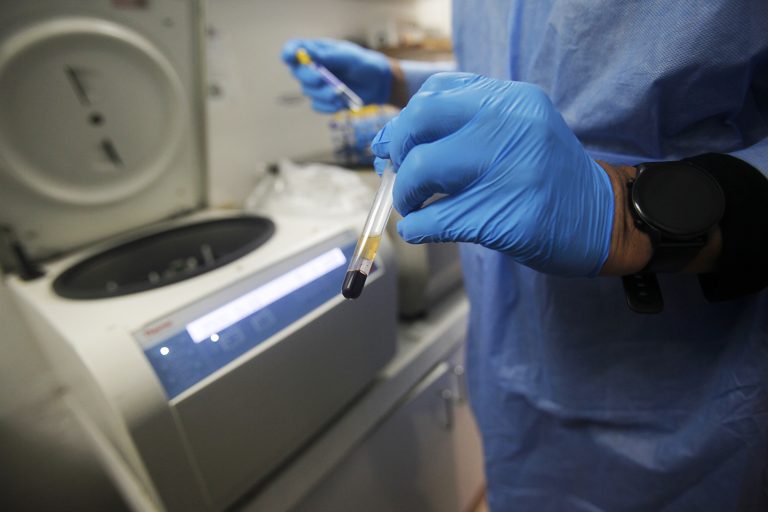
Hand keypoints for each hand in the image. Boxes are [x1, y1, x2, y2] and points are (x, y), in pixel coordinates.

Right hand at [282, 39, 391, 111]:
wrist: (377, 83)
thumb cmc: (363, 64)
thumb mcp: (348, 57)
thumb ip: (329, 56)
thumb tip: (309, 54)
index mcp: (316, 51)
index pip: (294, 48)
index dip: (288, 53)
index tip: (290, 58)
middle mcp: (313, 67)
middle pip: (297, 72)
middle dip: (308, 76)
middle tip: (321, 79)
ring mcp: (317, 85)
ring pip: (308, 91)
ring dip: (322, 93)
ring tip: (339, 93)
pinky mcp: (324, 100)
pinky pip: (317, 106)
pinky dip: (327, 106)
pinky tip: (340, 103)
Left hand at [371, 72, 614, 276]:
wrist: (602, 218)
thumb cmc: (546, 174)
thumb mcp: (518, 128)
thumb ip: (465, 123)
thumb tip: (391, 141)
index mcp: (512, 100)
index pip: (435, 95)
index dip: (403, 122)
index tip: (394, 145)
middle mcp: (512, 126)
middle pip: (420, 125)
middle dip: (398, 152)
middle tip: (401, 176)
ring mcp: (512, 172)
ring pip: (423, 172)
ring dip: (405, 195)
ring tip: (412, 206)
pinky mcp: (508, 218)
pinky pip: (436, 219)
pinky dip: (415, 227)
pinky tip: (419, 229)